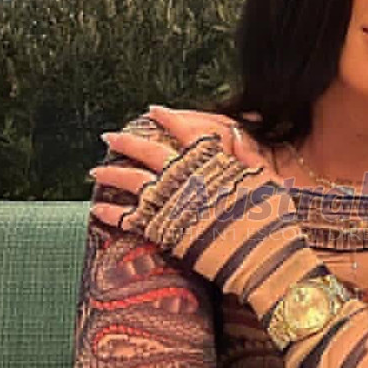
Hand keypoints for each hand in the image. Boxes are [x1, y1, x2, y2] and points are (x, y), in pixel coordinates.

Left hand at [89, 105, 266, 229]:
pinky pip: (128, 218)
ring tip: (96, 170)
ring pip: (132, 180)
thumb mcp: (268, 182)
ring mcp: (170, 202)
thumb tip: (236, 136)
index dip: (169, 120)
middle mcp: (186, 177)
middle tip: (109, 136)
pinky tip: (97, 207)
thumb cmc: (271, 221)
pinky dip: (111, 212)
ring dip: (111, 172)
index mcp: (212, 162)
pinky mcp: (160, 230)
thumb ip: (250, 159)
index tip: (153, 110)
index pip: (186, 132)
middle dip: (128, 141)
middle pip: (149, 152)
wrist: (261, 257)